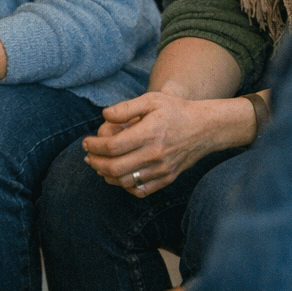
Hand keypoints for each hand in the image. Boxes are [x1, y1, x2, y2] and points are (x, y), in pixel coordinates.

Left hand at [81, 90, 247, 197]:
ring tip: (98, 165)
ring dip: (106, 175)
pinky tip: (117, 176)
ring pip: (125, 181)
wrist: (205, 128)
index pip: (113, 146)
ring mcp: (162, 169)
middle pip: (115, 167)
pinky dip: (124, 186)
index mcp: (150, 133)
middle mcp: (156, 154)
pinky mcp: (167, 178)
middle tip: (87, 156)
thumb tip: (104, 116)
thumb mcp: (151, 100)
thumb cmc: (175, 110)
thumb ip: (126, 108)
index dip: (94, 146)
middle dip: (95, 162)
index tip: (86, 142)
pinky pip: (140, 190)